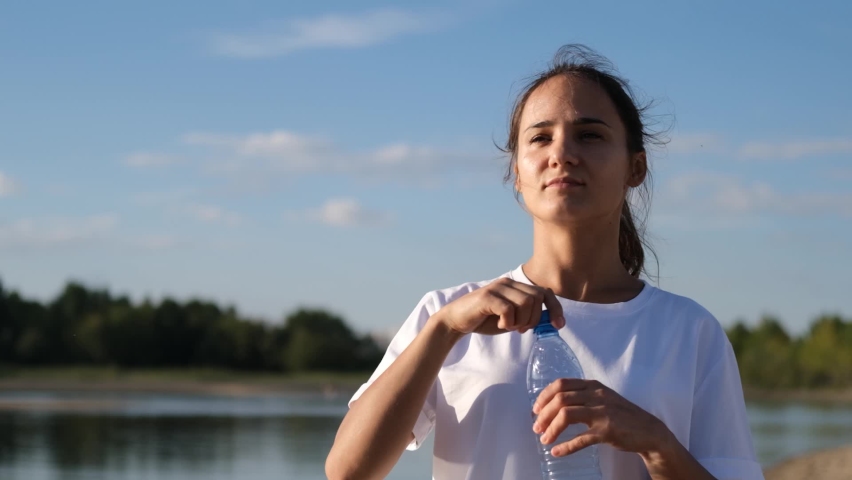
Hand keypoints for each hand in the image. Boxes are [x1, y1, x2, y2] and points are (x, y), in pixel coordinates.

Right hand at [434, 277, 564, 335]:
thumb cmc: (485, 320)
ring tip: (509, 326)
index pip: (544, 292)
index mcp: (516, 286)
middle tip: (520, 329)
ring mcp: (497, 288)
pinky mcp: (487, 297)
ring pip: (526, 303)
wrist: (456, 321)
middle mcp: (508, 283)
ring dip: (521, 320)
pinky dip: (509, 322)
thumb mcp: (511, 319)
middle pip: (537, 298)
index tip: (558, 325)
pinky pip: (509, 309)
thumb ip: (527, 316)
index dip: (555, 308)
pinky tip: (501, 325)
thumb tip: (547, 321)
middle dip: (534, 318)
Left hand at [531, 378, 669, 457]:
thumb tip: (554, 405)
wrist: (649, 430)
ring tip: (545, 439)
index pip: (561, 384)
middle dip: (543, 414)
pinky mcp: (607, 431)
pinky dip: (566, 446)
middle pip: (560, 399)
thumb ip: (583, 397)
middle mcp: (596, 395)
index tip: (536, 409)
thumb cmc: (621, 415)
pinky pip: (581, 439)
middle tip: (537, 428)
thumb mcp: (602, 398)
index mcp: (593, 386)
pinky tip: (557, 452)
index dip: (544, 396)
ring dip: (551, 428)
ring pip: (566, 415)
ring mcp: (602, 413)